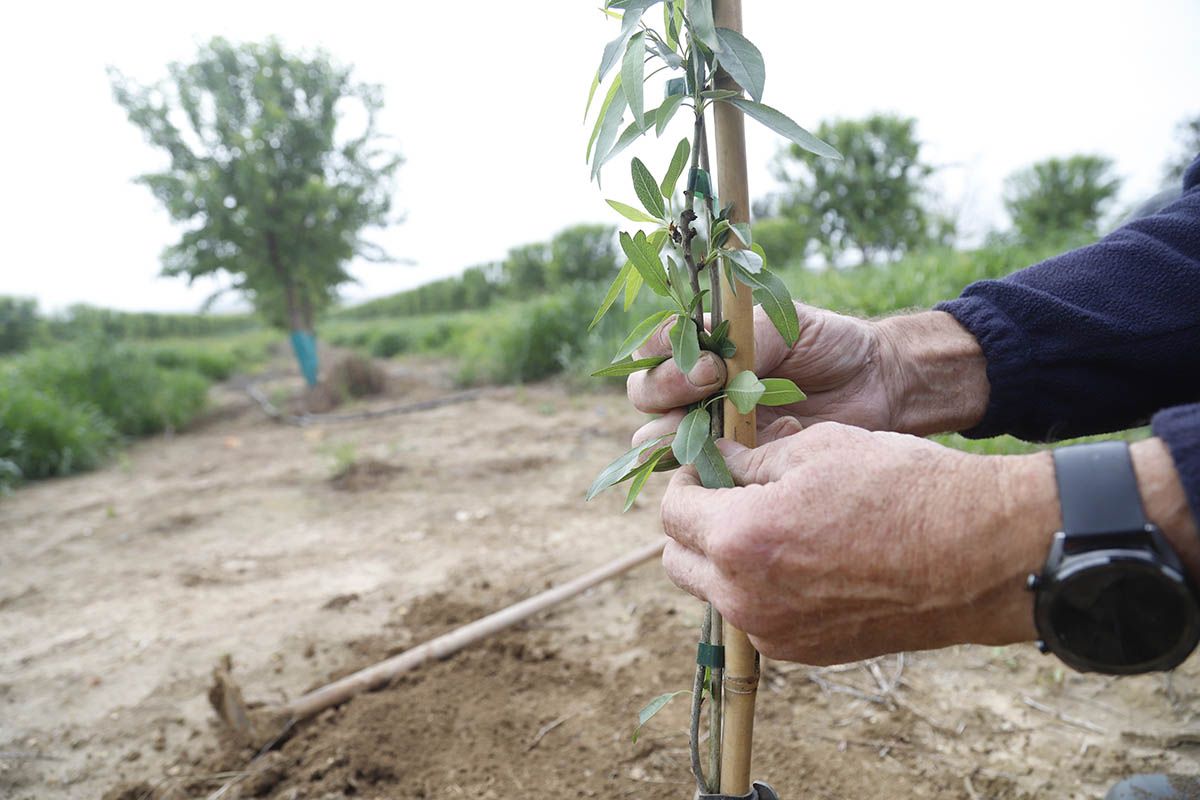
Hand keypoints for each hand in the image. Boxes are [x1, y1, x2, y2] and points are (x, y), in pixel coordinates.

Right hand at [628, 304, 989, 446]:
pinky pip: (702, 472)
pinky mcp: (733, 464)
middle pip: (646, 394)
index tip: (705, 362)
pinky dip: (713, 467)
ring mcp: (711, 427)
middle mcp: (696, 386)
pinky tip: (747, 455)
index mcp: (702, 345)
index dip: (664, 355)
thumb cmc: (830, 344)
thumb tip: (704, 364)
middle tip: (708, 387)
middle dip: (664, 392)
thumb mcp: (786, 324)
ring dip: (676, 436)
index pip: (654, 348)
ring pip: (661, 438)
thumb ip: (743, 337)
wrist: (877, 385)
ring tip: (713, 433)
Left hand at [660, 420, 1057, 664]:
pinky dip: (759, 589)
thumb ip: (751, 459)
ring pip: (715, 593)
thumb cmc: (901, 488)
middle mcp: (745, 597)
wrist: (978, 555)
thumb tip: (718, 460)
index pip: (672, 512)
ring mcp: (774, 633)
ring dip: (723, 559)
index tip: (707, 467)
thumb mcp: (818, 448)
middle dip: (693, 524)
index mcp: (739, 538)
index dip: (685, 481)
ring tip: (769, 524)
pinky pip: (756, 618)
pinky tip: (802, 559)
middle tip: (727, 494)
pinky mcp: (804, 653)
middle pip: (679, 560)